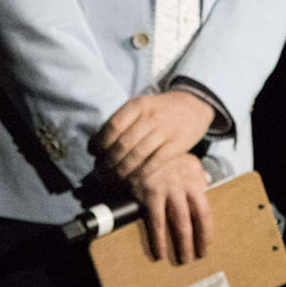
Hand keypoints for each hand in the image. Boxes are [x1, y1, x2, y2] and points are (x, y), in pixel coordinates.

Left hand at [92, 91, 213, 181]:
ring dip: (122, 171)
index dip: (100, 142)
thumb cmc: (160, 111)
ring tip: (113, 179)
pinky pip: (155, 163)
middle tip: (100, 173)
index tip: (93, 154)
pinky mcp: (177, 145)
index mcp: (137, 105)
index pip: (113, 126)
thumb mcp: (141, 107)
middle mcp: (150, 116)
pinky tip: (133, 181)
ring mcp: (165, 130)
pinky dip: (141, 174)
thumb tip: (95, 144)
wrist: (192, 106)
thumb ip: (122, 122)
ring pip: (137, 155)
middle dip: (108, 162)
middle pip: (123, 144)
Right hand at [125, 150, 213, 263]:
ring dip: (183, 245)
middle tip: (197, 257)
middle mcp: (183, 185)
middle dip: (198, 242)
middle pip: (196, 220)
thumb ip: (196, 175)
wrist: (140, 145)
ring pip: (179, 224)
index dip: (207, 232)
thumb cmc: (163, 158)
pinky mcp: (148, 194)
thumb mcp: (186, 161)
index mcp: (194, 179)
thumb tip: (206, 186)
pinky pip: (156, 223)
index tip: (207, 245)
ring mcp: (167, 190)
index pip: (205, 210)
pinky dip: (159, 241)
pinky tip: (160, 253)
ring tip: (183, 260)